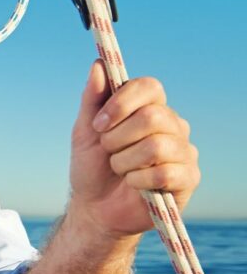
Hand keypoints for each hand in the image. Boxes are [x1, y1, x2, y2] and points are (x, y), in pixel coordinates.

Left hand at [69, 62, 199, 238]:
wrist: (95, 208)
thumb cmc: (92, 167)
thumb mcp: (84, 132)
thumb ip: (92, 99)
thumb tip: (99, 64)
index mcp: (150, 109)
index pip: (150, 86)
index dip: (122, 102)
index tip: (98, 124)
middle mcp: (173, 125)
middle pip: (152, 116)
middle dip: (117, 138)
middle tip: (107, 151)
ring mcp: (184, 151)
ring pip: (156, 146)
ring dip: (124, 162)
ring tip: (119, 170)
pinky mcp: (188, 178)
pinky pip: (164, 172)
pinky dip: (137, 181)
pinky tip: (133, 185)